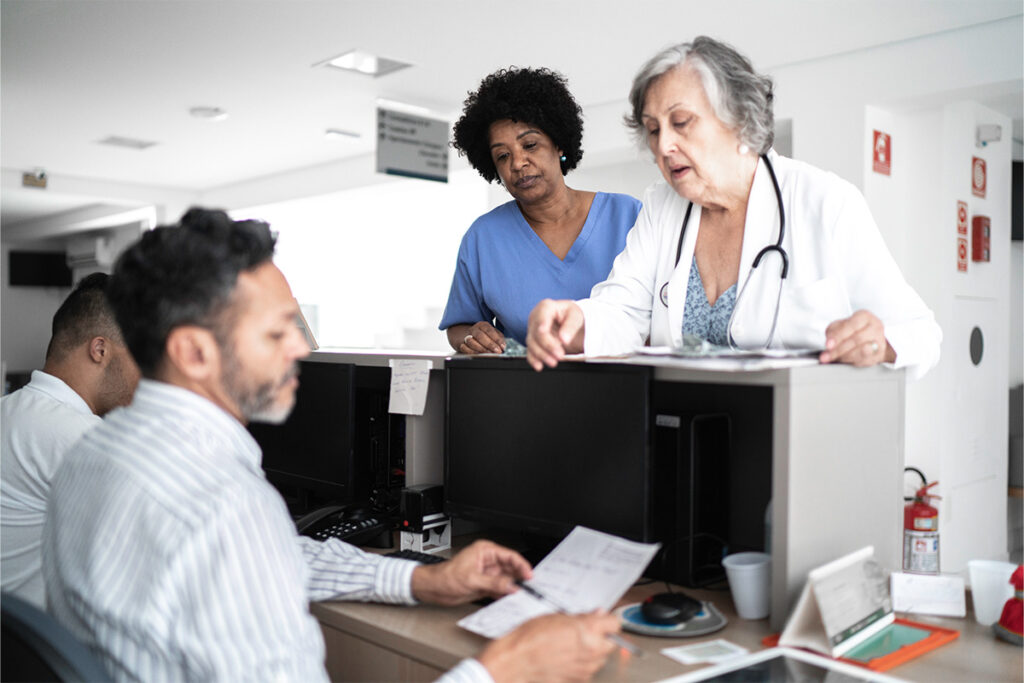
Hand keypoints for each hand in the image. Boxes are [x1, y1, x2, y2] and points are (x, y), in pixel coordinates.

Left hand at [410, 540, 530, 605]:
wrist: (433, 588)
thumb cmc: (445, 576)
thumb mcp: (472, 579)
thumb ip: (494, 583)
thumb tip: (511, 586)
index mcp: (485, 551)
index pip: (509, 556)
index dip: (521, 566)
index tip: (529, 576)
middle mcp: (488, 562)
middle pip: (510, 569)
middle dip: (520, 578)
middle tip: (529, 588)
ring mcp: (487, 574)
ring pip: (507, 580)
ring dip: (513, 588)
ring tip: (522, 596)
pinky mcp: (485, 585)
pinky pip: (500, 590)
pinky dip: (505, 595)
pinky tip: (510, 600)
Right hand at [457, 322, 505, 354]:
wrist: (467, 336)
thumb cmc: (484, 335)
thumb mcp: (493, 334)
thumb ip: (499, 338)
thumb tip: (505, 346)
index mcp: (482, 325)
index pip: (490, 330)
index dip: (497, 339)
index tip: (503, 346)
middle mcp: (474, 329)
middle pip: (481, 336)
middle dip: (490, 345)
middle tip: (497, 351)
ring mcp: (467, 336)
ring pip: (472, 342)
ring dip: (481, 349)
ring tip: (489, 354)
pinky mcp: (461, 344)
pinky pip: (465, 348)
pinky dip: (472, 352)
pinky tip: (479, 355)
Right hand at [478, 611, 620, 682]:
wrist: (516, 662)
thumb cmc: (530, 638)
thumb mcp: (556, 617)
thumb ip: (581, 617)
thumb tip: (597, 615)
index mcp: (589, 630)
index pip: (615, 623)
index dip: (607, 620)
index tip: (602, 620)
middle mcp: (592, 651)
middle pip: (612, 643)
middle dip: (602, 637)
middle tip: (586, 632)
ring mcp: (587, 668)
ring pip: (601, 658)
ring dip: (593, 651)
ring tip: (571, 645)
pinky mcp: (580, 680)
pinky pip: (589, 669)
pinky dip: (582, 663)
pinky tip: (566, 657)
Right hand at [526, 299, 584, 370]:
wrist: (569, 322)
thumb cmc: (571, 316)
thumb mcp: (575, 316)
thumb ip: (570, 326)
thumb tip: (564, 338)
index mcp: (545, 307)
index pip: (541, 316)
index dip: (542, 324)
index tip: (544, 331)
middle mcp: (536, 318)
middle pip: (537, 333)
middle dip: (547, 345)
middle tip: (560, 355)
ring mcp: (532, 330)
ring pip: (532, 343)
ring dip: (542, 355)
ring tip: (554, 362)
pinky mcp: (533, 341)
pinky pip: (530, 351)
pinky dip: (534, 359)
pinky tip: (539, 366)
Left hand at [819, 309, 894, 365]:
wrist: (872, 340)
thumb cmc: (855, 331)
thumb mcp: (841, 326)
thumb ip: (833, 331)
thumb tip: (829, 341)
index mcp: (864, 316)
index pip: (852, 325)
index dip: (839, 336)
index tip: (828, 345)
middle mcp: (874, 327)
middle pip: (857, 339)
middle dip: (839, 349)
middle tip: (826, 356)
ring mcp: (879, 341)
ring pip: (863, 350)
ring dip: (845, 356)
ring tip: (834, 358)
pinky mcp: (880, 354)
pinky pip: (866, 359)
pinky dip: (853, 361)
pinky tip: (845, 361)